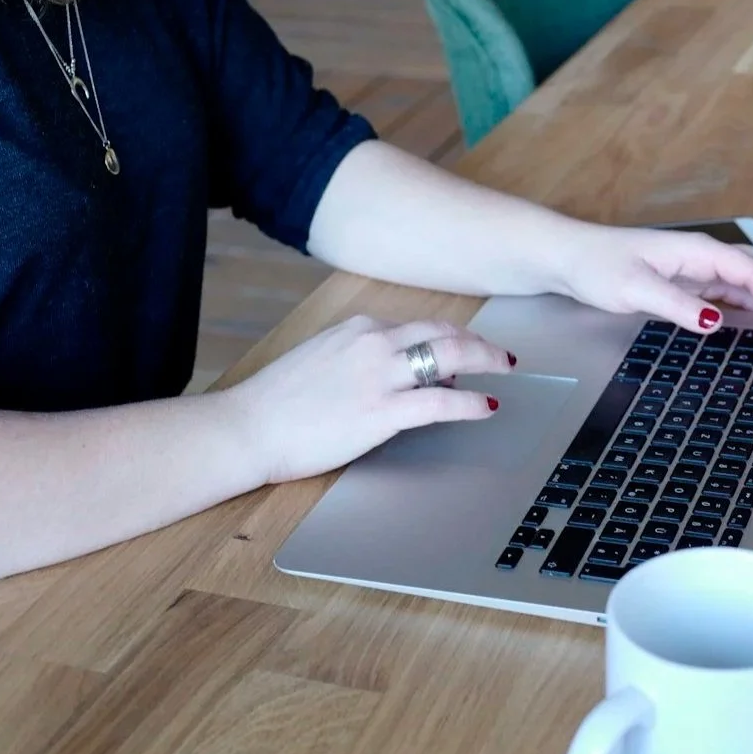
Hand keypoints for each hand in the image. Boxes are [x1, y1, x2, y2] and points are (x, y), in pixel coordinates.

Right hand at [225, 316, 508, 484]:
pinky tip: (486, 407)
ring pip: (450, 357)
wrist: (249, 426)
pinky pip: (441, 403)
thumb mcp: (320, 360)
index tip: (464, 347)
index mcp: (358, 328)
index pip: (418, 327)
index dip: (448, 338)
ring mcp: (379, 375)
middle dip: (478, 342)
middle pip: (443, 333)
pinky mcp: (381, 412)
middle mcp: (373, 342)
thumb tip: (392, 370)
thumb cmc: (276, 401)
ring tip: (503, 369)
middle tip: (500, 354)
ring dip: (485, 361)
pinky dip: (471, 403)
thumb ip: (357, 357)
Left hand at [549, 223, 752, 334]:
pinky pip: (728, 288)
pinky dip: (751, 302)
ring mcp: (694, 267)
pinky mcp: (684, 280)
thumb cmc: (596, 266)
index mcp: (696, 251)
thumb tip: (717, 322)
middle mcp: (700, 255)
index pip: (750, 270)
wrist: (566, 257)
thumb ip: (677, 306)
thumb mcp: (635, 289)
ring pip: (747, 276)